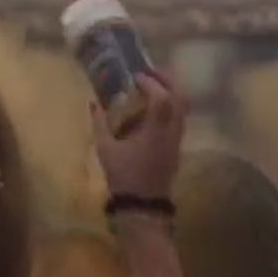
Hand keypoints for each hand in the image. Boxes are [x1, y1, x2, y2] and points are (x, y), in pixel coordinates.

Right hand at [92, 72, 186, 198]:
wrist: (143, 204)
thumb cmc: (124, 176)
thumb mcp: (106, 150)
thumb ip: (100, 124)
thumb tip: (94, 104)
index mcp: (156, 130)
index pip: (161, 97)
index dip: (150, 82)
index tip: (136, 76)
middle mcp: (172, 130)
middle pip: (180, 96)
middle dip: (167, 80)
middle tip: (150, 72)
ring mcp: (177, 138)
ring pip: (183, 106)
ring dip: (171, 91)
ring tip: (153, 86)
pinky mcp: (177, 145)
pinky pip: (179, 117)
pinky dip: (170, 104)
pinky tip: (155, 107)